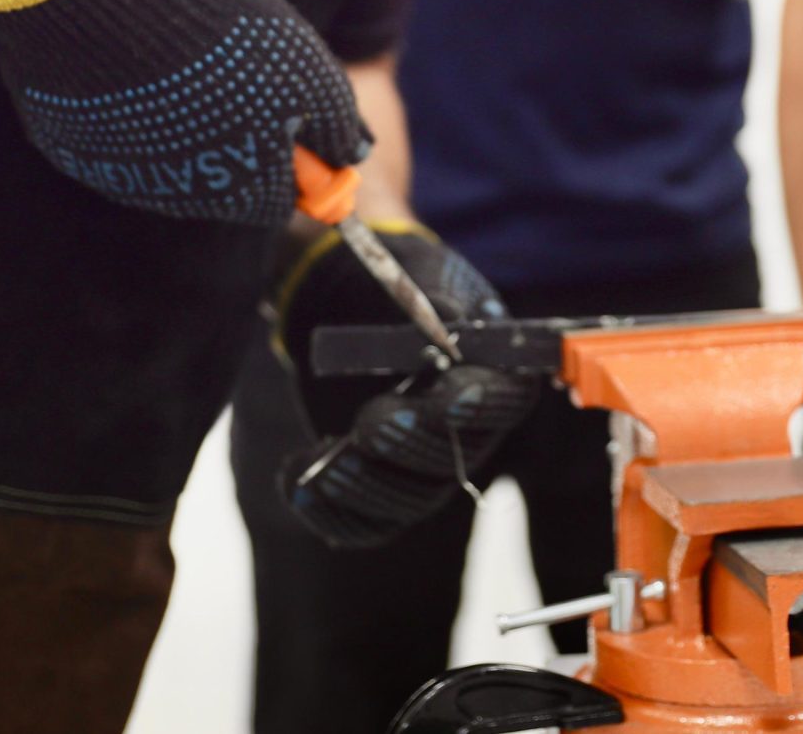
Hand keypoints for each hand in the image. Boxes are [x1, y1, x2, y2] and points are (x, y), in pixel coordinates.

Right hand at [0, 0, 368, 223]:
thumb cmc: (216, 29)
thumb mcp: (305, 68)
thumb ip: (334, 119)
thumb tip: (350, 154)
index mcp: (241, 185)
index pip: (283, 195)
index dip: (295, 153)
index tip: (292, 108)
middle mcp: (178, 195)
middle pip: (225, 179)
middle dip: (239, 134)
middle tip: (236, 69)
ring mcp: (119, 174)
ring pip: (169, 159)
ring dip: (184, 121)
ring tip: (183, 53)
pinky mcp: (74, 147)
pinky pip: (114, 136)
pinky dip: (129, 107)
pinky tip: (130, 60)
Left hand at [275, 225, 539, 548]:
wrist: (355, 307)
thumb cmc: (400, 290)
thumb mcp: (420, 279)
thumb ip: (433, 300)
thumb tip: (447, 321)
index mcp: (494, 378)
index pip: (507, 401)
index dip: (483, 404)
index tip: (448, 393)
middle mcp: (465, 436)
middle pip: (452, 460)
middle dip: (412, 444)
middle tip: (374, 419)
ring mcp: (421, 471)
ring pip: (406, 501)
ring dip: (367, 487)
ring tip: (328, 466)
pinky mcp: (376, 492)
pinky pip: (359, 522)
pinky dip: (327, 510)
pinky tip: (295, 480)